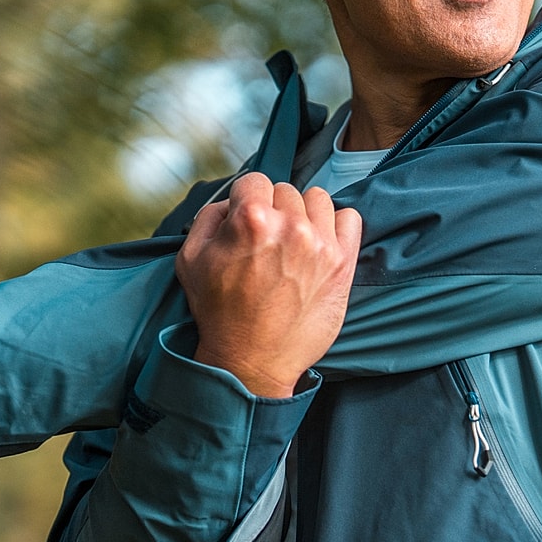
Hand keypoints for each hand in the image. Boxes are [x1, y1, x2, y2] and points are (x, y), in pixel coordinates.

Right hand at [176, 173, 362, 397]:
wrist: (251, 360)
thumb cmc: (218, 312)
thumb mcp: (190, 259)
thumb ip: (208, 217)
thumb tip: (230, 202)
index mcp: (251, 218)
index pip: (254, 181)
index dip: (245, 200)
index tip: (246, 222)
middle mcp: (290, 225)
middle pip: (286, 191)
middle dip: (273, 210)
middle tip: (266, 242)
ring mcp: (320, 244)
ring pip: (318, 199)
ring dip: (304, 213)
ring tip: (292, 241)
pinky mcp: (342, 264)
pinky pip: (350, 218)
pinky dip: (336, 225)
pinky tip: (319, 243)